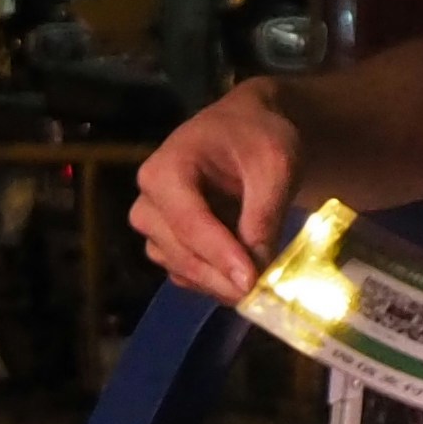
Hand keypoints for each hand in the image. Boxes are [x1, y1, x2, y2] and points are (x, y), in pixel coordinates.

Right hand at [130, 84, 310, 302]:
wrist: (245, 131)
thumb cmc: (257, 137)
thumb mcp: (275, 163)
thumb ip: (265, 212)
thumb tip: (258, 264)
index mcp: (165, 170)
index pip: (190, 223)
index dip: (220, 256)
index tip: (250, 282)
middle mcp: (147, 201)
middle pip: (180, 252)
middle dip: (220, 276)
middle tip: (260, 292)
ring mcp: (153, 226)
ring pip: (180, 269)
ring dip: (217, 281)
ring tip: (257, 282)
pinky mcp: (164, 244)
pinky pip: (185, 274)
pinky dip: (213, 280)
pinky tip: (242, 275)